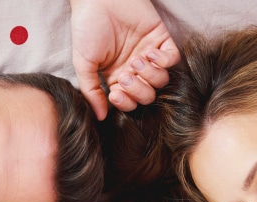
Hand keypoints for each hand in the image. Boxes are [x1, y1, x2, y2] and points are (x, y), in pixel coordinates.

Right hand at [70, 0, 179, 118]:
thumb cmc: (86, 29)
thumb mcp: (83, 64)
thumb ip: (91, 91)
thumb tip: (100, 116)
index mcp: (116, 77)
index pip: (129, 102)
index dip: (126, 102)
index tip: (116, 92)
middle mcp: (134, 69)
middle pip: (148, 95)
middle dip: (139, 90)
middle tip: (125, 74)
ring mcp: (149, 54)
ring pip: (161, 80)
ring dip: (150, 75)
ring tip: (136, 60)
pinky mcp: (160, 39)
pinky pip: (173, 60)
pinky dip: (164, 62)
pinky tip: (150, 54)